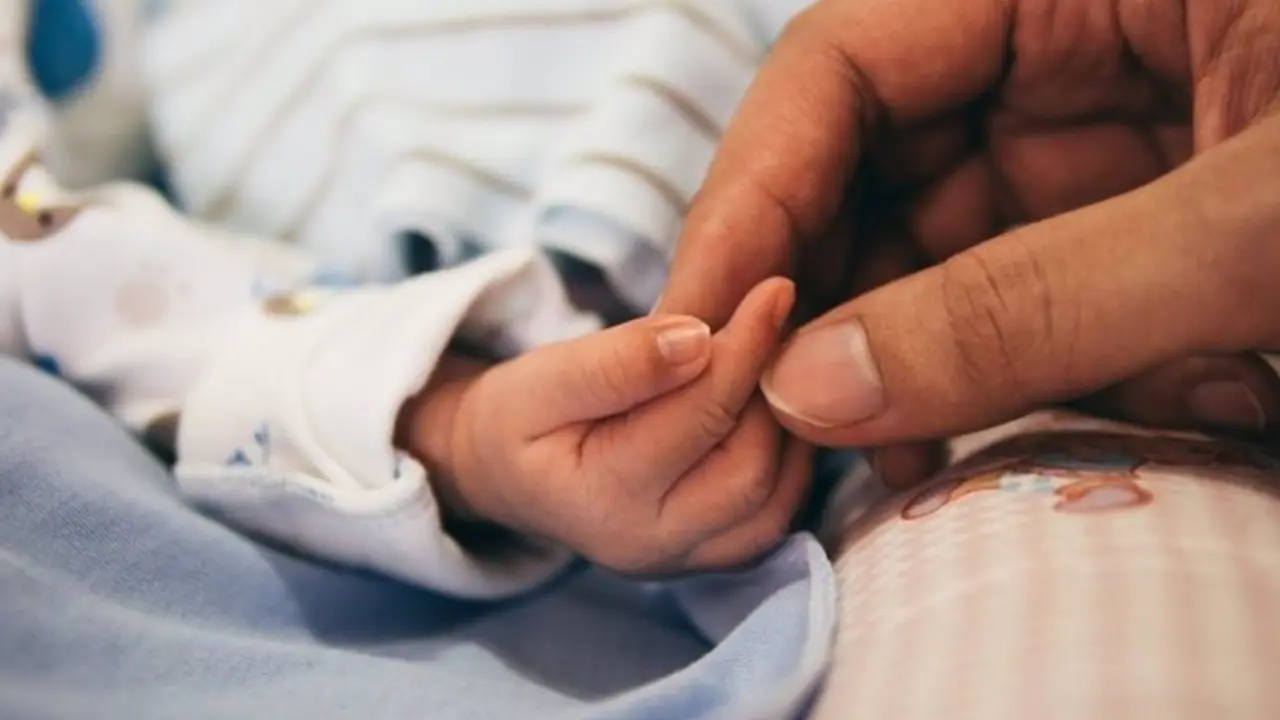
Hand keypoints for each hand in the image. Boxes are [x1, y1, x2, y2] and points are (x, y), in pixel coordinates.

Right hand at [399, 279, 809, 574]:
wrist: (507, 473)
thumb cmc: (520, 418)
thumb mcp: (544, 377)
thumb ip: (617, 362)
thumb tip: (699, 339)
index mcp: (604, 500)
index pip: (700, 415)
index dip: (745, 346)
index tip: (774, 289)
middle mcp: (652, 547)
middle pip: (750, 466)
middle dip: (770, 390)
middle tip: (777, 324)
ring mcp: (686, 561)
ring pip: (775, 495)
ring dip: (788, 424)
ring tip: (773, 362)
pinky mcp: (711, 557)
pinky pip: (777, 514)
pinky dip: (789, 458)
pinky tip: (772, 407)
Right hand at [660, 0, 1279, 483]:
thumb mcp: (1259, 231)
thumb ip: (1032, 307)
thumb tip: (809, 391)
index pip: (844, 63)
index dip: (752, 195)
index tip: (697, 324)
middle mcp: (1070, 46)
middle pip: (873, 166)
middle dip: (825, 298)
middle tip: (778, 423)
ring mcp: (1109, 138)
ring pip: (942, 248)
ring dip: (912, 359)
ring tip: (891, 458)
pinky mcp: (1147, 223)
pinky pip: (1029, 296)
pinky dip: (1010, 373)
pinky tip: (994, 435)